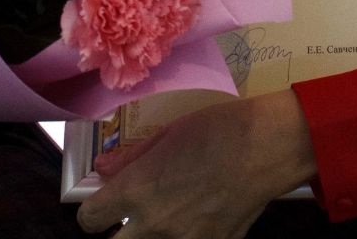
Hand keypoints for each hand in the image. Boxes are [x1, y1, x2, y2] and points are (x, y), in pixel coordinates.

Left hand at [77, 89, 316, 238]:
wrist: (267, 146)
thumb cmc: (217, 128)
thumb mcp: (169, 133)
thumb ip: (132, 157)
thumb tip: (103, 169)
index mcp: (138, 191)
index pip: (89, 219)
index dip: (94, 210)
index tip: (104, 202)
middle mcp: (154, 225)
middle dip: (116, 233)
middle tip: (131, 216)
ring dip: (149, 236)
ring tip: (167, 215)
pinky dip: (186, 237)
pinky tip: (198, 217)